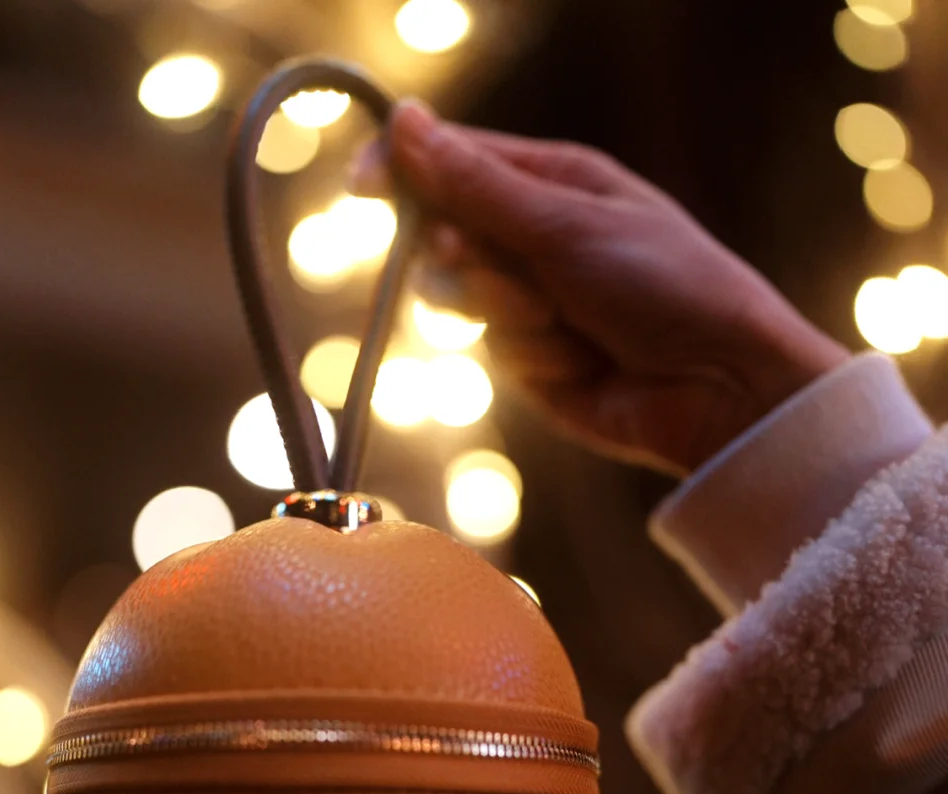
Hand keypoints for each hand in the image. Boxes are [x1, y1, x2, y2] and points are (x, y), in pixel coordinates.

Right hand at [356, 103, 848, 476]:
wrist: (717, 387)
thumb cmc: (666, 284)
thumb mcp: (569, 224)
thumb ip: (478, 186)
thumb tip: (405, 121)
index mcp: (550, 180)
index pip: (449, 161)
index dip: (399, 170)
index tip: (360, 191)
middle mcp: (532, 237)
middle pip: (438, 235)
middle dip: (466, 261)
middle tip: (508, 272)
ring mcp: (528, 301)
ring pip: (457, 300)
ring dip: (505, 314)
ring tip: (565, 322)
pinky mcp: (530, 362)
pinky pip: (493, 351)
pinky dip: (532, 358)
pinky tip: (582, 361)